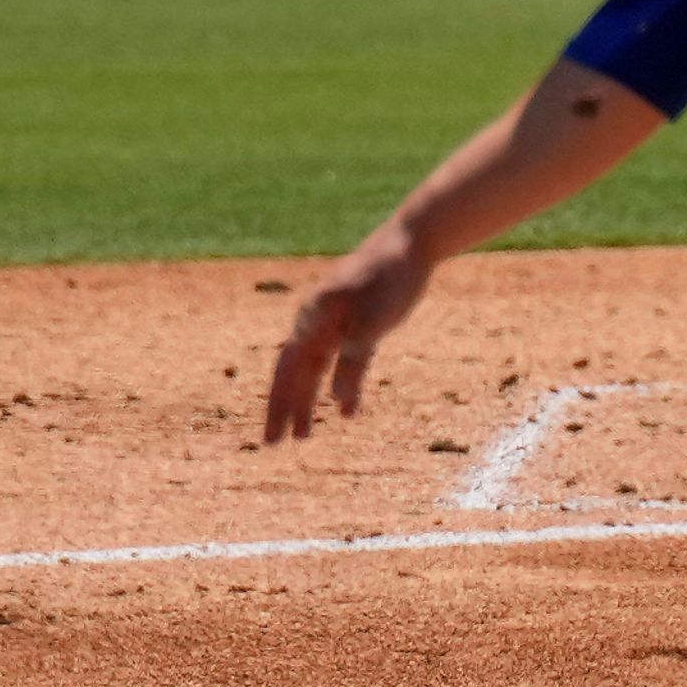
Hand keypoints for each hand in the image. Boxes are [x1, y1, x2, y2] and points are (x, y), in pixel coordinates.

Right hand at [264, 226, 433, 441]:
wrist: (414, 241)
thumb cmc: (391, 276)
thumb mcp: (374, 320)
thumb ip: (354, 358)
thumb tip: (337, 398)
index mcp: (312, 318)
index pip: (288, 371)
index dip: (279, 405)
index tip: (273, 437)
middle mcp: (316, 321)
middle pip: (294, 373)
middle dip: (284, 409)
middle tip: (275, 445)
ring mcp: (336, 321)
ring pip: (315, 369)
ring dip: (309, 401)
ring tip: (305, 435)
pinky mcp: (358, 322)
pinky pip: (342, 360)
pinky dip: (342, 384)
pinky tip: (347, 410)